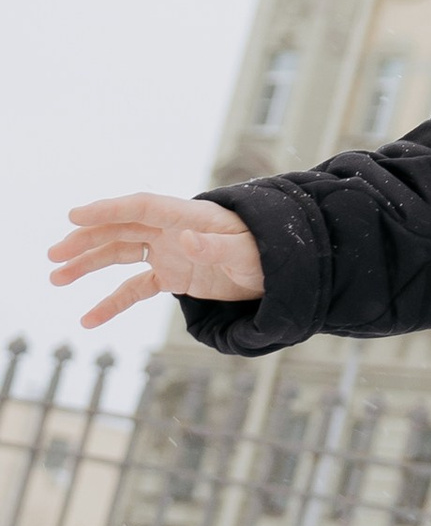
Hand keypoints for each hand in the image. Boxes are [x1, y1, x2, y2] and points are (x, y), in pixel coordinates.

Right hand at [50, 193, 264, 329]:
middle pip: (120, 229)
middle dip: (85, 240)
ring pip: (119, 254)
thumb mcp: (247, 253)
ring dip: (88, 264)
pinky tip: (88, 318)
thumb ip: (217, 247)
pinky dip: (111, 302)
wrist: (282, 270)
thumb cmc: (267, 253)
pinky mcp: (173, 275)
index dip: (108, 209)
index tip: (75, 215)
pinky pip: (134, 287)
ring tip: (55, 278)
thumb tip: (186, 240)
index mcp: (188, 217)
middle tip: (54, 255)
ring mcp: (170, 252)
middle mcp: (172, 231)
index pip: (140, 207)